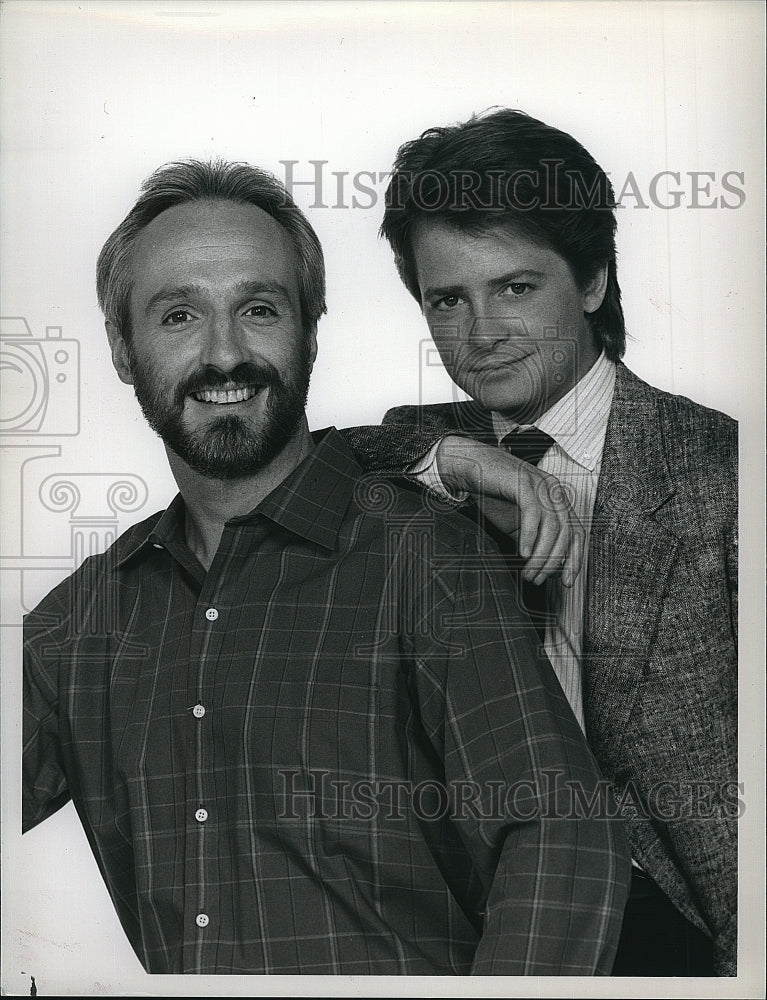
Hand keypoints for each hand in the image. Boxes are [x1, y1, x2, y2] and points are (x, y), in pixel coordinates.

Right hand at [436, 435, 584, 585]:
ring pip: (552, 526)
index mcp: (557, 500)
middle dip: (554, 562)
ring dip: (541, 555)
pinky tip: (523, 552)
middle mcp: (553, 491)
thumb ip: (536, 541)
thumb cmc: (493, 493)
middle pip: (566, 532)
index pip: (577, 533)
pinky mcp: (523, 482)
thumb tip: (550, 568)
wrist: (470, 467)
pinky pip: (533, 513)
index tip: (565, 581)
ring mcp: (540, 484)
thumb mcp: (518, 524)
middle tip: (538, 579)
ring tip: (528, 572)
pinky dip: (530, 536)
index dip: (574, 559)